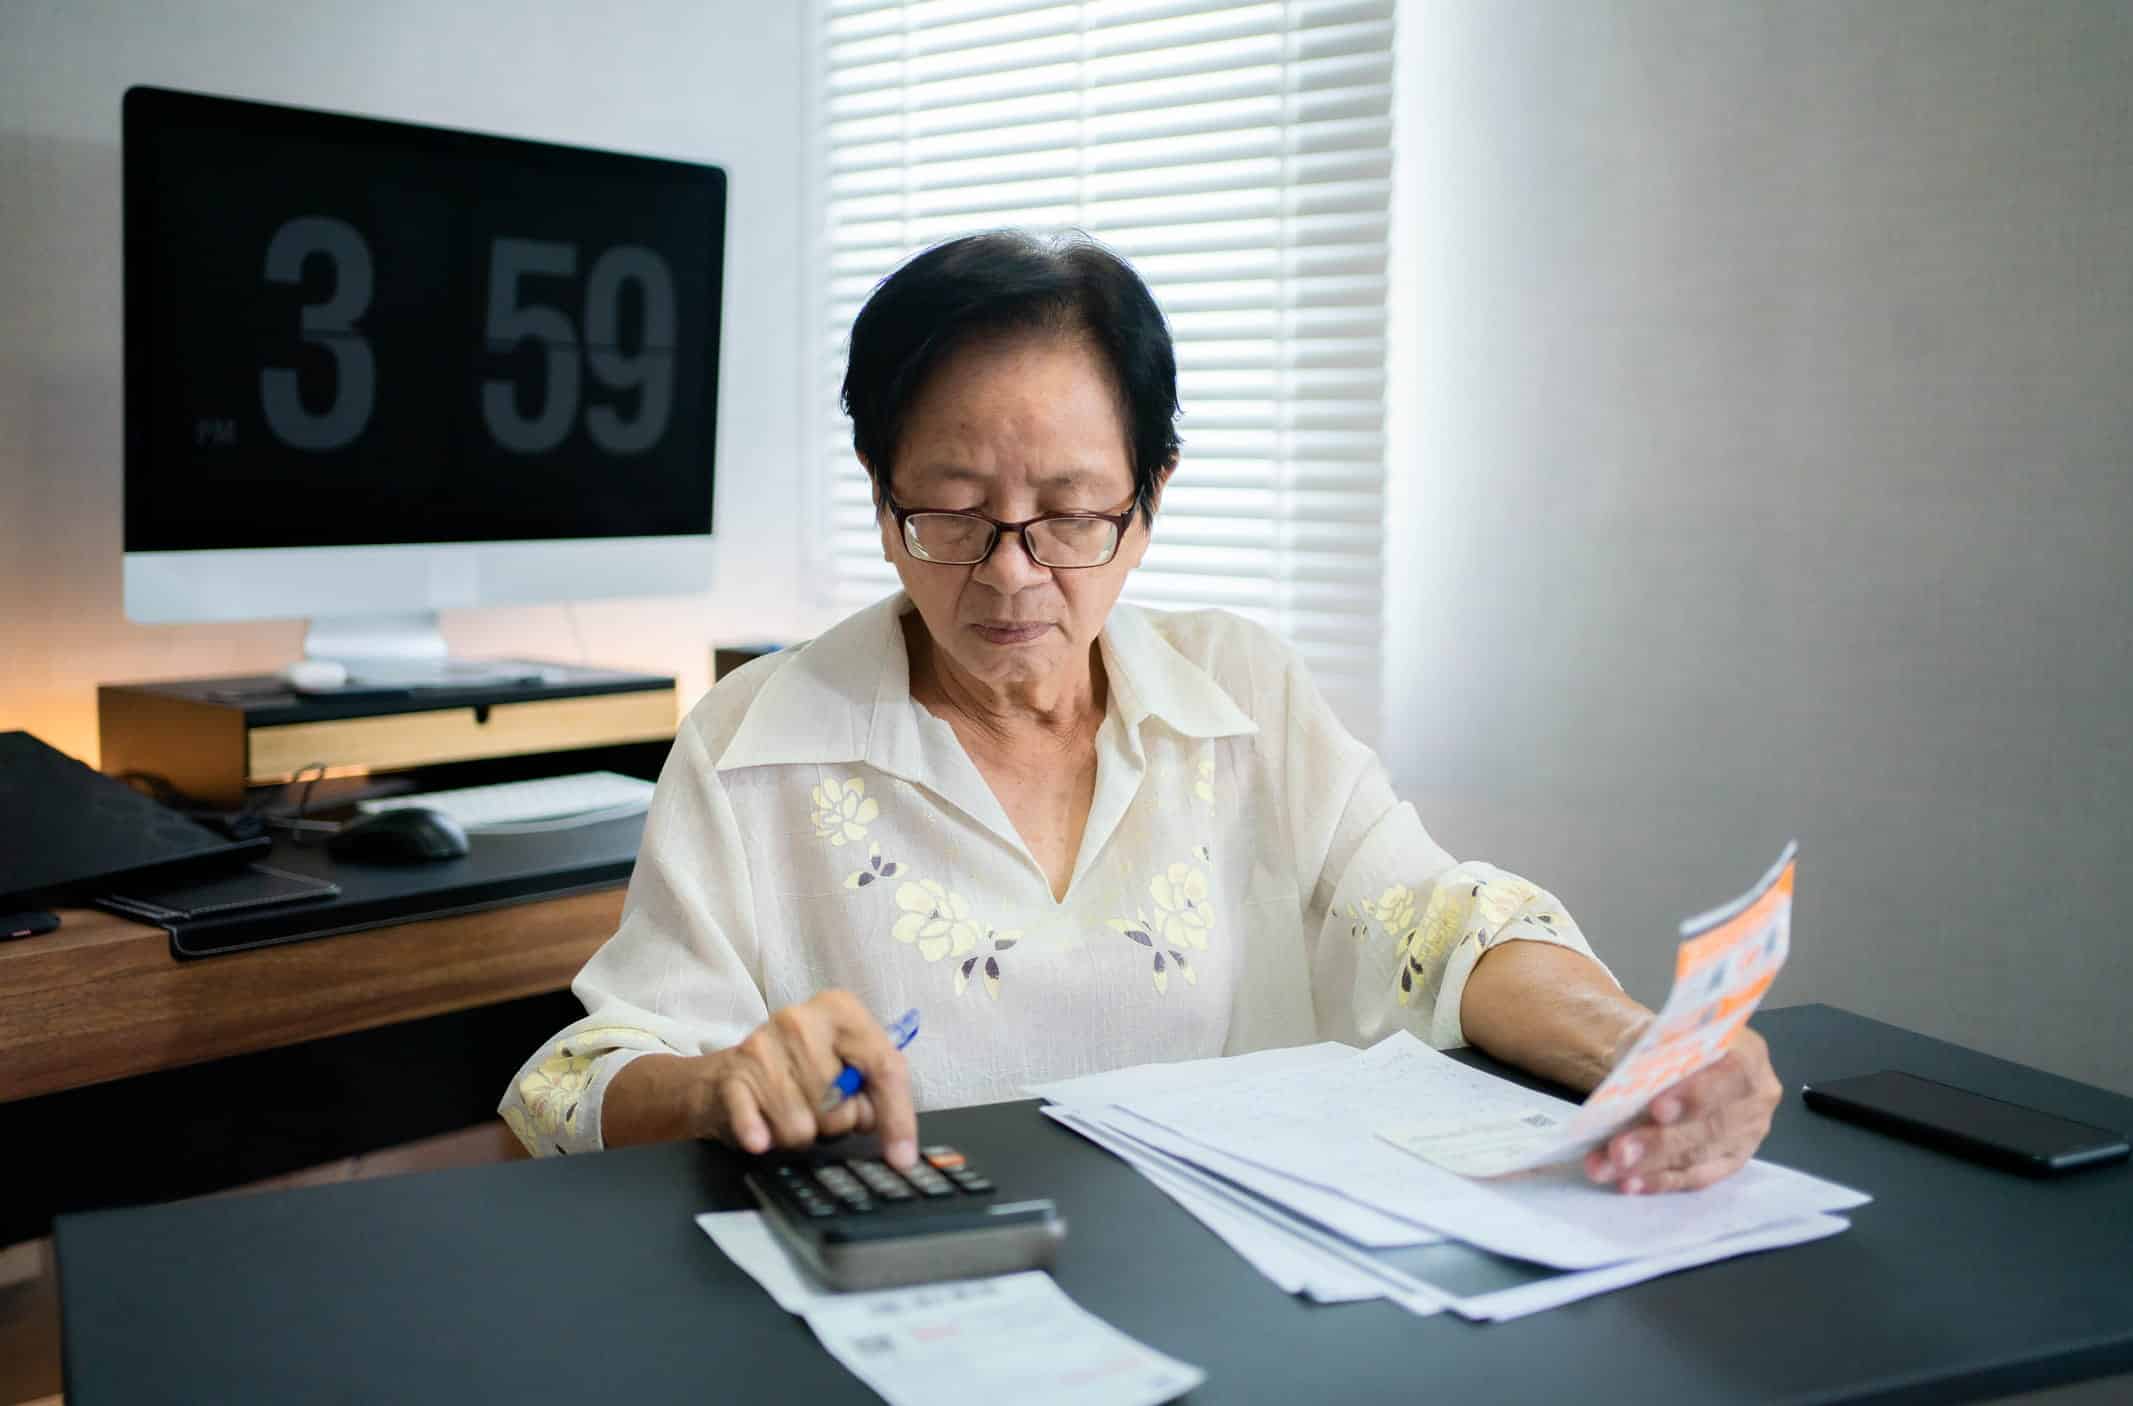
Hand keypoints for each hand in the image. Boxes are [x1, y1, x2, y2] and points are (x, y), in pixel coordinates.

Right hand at [696, 990, 918, 1168]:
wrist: (730, 1073)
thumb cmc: (800, 1070)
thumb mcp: (847, 1066)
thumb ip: (878, 1094)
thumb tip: (898, 1144)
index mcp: (840, 1010)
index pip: (883, 1066)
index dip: (896, 1116)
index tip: (901, 1156)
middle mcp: (801, 1020)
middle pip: (841, 1105)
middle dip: (835, 1123)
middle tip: (820, 1108)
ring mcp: (762, 1046)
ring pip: (802, 1125)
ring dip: (800, 1133)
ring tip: (791, 1111)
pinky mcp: (732, 1077)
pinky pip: (756, 1125)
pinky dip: (761, 1136)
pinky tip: (761, 1136)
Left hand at [1584, 1025, 1780, 1193]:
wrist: (1675, 1057)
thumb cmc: (1668, 1043)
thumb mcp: (1660, 1033)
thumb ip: (1655, 1052)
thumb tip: (1634, 1083)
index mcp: (1747, 1052)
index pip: (1730, 1074)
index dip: (1695, 1094)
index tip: (1656, 1109)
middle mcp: (1756, 1096)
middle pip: (1711, 1125)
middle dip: (1660, 1142)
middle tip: (1619, 1151)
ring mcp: (1748, 1133)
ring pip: (1699, 1155)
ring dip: (1649, 1165)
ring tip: (1609, 1168)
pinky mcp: (1733, 1160)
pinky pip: (1697, 1176)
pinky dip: (1660, 1181)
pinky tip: (1630, 1183)